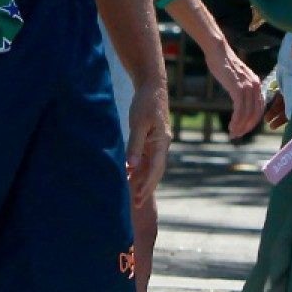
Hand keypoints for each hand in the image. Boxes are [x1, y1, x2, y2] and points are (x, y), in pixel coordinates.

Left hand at [126, 83, 170, 205]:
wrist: (151, 86)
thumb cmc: (145, 103)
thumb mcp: (138, 123)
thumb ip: (135, 145)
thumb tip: (132, 167)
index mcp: (162, 143)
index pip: (155, 169)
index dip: (147, 185)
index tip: (138, 197)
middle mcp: (161, 146)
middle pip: (155, 172)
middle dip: (146, 187)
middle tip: (136, 204)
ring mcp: (157, 143)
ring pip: (150, 166)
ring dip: (142, 180)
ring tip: (132, 195)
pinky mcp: (150, 139)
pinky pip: (146, 158)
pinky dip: (139, 169)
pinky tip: (130, 176)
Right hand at [203, 37, 264, 137]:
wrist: (217, 50)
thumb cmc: (223, 63)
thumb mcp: (236, 78)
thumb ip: (240, 89)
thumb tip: (238, 101)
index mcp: (256, 85)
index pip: (258, 109)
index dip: (252, 122)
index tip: (243, 129)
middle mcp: (255, 86)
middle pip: (256, 114)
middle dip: (247, 127)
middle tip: (237, 135)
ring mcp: (247, 87)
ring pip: (248, 114)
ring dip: (240, 126)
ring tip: (232, 133)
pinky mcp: (238, 88)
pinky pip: (240, 109)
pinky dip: (236, 120)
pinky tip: (231, 126)